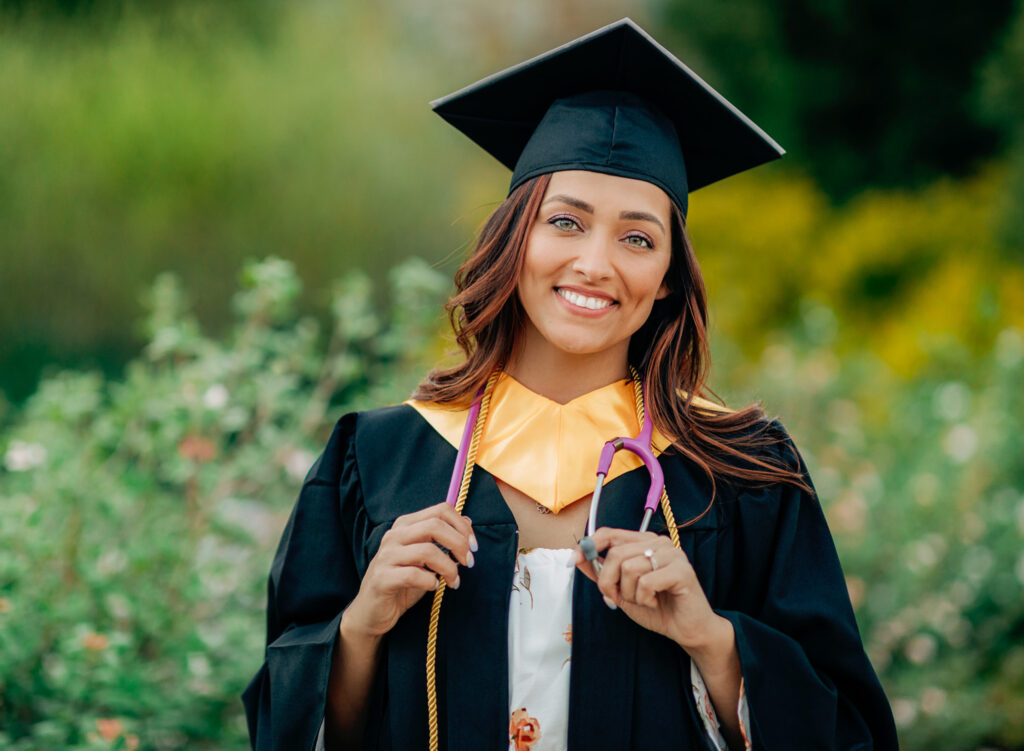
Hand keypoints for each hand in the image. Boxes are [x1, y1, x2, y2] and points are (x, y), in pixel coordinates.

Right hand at [341, 502, 476, 639]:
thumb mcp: (426, 559)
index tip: (473, 546)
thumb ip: (442, 539)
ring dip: (449, 567)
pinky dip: (430, 581)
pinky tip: (434, 586)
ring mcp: (386, 556)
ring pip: (427, 550)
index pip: (440, 510)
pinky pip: (413, 575)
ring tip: (454, 581)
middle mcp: (394, 535)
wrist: (372, 612)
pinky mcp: (382, 578)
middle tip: (469, 563)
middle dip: (459, 544)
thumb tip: (468, 521)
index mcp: (406, 525)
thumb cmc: (402, 583)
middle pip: (435, 526)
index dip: (461, 526)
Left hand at [572, 528, 722, 651]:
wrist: (687, 630)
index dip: (589, 545)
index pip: (610, 533)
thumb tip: (577, 557)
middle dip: (609, 582)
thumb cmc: (657, 608)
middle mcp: (658, 542)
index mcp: (644, 542)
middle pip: (616, 553)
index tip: (573, 560)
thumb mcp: (622, 591)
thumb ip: (602, 573)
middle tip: (618, 598)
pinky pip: (646, 582)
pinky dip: (644, 599)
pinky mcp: (681, 570)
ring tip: (643, 600)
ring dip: (629, 593)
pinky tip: (654, 602)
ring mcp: (672, 554)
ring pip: (629, 568)